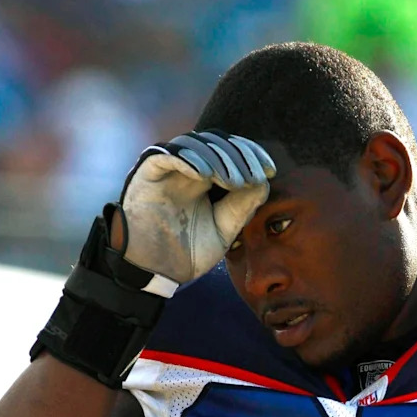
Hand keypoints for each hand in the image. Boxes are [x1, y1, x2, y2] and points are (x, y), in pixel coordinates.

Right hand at [118, 130, 275, 283]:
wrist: (155, 272)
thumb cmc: (187, 253)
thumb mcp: (224, 229)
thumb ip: (242, 206)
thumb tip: (264, 182)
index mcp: (205, 179)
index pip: (230, 152)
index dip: (250, 154)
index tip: (269, 170)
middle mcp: (187, 169)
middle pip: (215, 143)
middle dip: (239, 155)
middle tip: (254, 175)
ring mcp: (168, 169)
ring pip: (193, 144)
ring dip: (217, 157)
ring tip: (233, 180)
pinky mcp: (147, 173)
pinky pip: (165, 155)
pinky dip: (187, 160)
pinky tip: (205, 174)